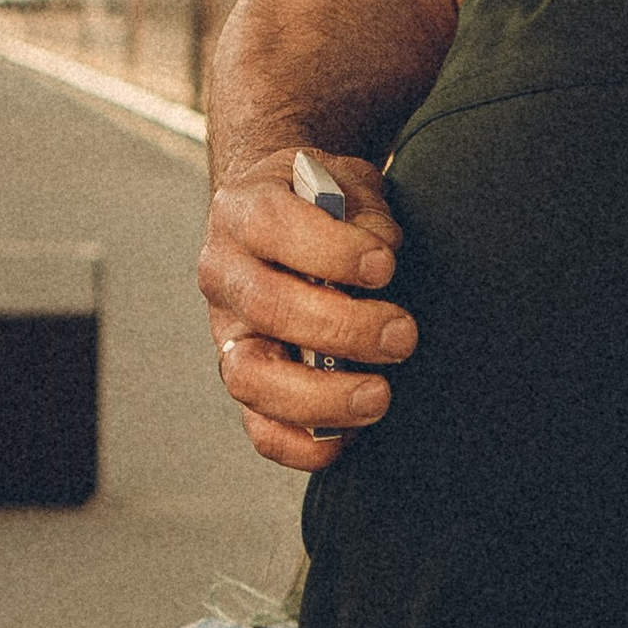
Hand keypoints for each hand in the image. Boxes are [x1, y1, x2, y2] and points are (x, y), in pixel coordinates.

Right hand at [199, 151, 411, 471]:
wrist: (288, 216)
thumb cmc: (327, 205)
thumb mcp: (347, 184)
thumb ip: (364, 212)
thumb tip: (379, 255)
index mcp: (243, 209)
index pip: (271, 225)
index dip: (330, 250)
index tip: (385, 264)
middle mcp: (224, 272)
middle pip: (265, 306)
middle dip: (341, 328)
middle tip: (402, 336)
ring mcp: (229, 331)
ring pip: (250, 376)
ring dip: (319, 396)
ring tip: (379, 396)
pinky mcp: (247, 378)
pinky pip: (257, 425)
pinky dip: (297, 444)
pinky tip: (342, 442)